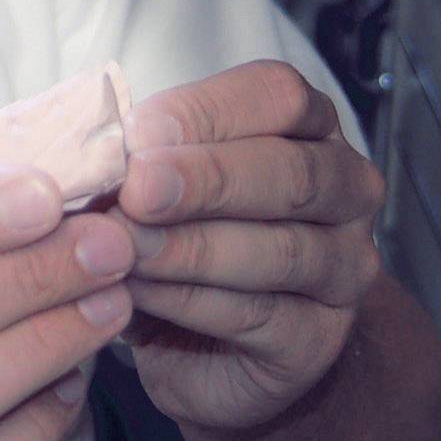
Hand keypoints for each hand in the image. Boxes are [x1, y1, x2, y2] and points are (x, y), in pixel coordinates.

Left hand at [113, 60, 384, 432]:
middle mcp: (344, 191)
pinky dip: (187, 300)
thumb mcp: (159, 179)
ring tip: (124, 246)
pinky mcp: (317, 339)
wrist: (206, 343)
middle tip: (137, 190)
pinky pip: (257, 315)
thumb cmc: (179, 233)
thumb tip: (96, 148)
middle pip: (291, 173)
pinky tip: (137, 290)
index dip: (206, 111)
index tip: (135, 131)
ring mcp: (343, 268)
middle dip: (206, 179)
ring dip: (189, 247)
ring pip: (278, 250)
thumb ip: (144, 155)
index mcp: (307, 127)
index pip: (277, 97)